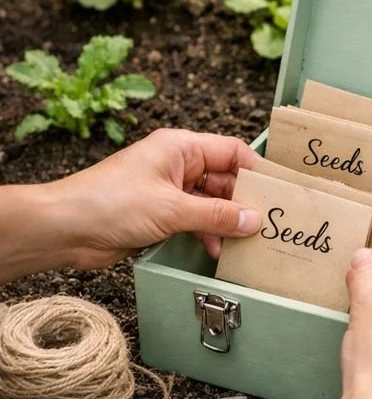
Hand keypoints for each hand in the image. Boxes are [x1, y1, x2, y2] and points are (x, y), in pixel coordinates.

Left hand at [6, 129, 260, 278]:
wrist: (66, 228)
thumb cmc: (109, 203)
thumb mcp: (172, 208)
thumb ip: (216, 214)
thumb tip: (252, 219)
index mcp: (180, 147)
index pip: (231, 151)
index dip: (256, 170)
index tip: (279, 190)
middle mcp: (176, 165)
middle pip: (224, 179)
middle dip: (244, 201)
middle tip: (270, 222)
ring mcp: (168, 190)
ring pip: (210, 203)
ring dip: (226, 221)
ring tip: (249, 241)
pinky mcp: (159, 214)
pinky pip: (194, 220)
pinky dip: (208, 233)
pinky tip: (218, 251)